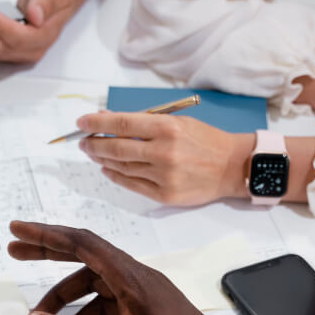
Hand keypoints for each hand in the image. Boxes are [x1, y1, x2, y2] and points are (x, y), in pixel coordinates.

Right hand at [9, 221, 270, 314]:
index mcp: (135, 279)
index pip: (83, 243)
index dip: (46, 235)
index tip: (17, 231)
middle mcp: (139, 281)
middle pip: (86, 258)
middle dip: (49, 255)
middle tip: (15, 254)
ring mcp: (146, 298)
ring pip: (96, 286)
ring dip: (66, 298)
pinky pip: (109, 306)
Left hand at [76, 112, 255, 205]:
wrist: (232, 167)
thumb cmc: (205, 140)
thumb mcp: (179, 121)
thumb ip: (145, 122)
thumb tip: (110, 120)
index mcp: (168, 127)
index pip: (122, 123)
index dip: (97, 122)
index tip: (81, 122)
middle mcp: (164, 152)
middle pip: (117, 147)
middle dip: (94, 144)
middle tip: (83, 142)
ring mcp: (164, 175)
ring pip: (122, 167)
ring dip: (103, 160)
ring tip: (94, 153)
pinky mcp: (165, 194)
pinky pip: (132, 184)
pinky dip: (116, 176)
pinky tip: (108, 169)